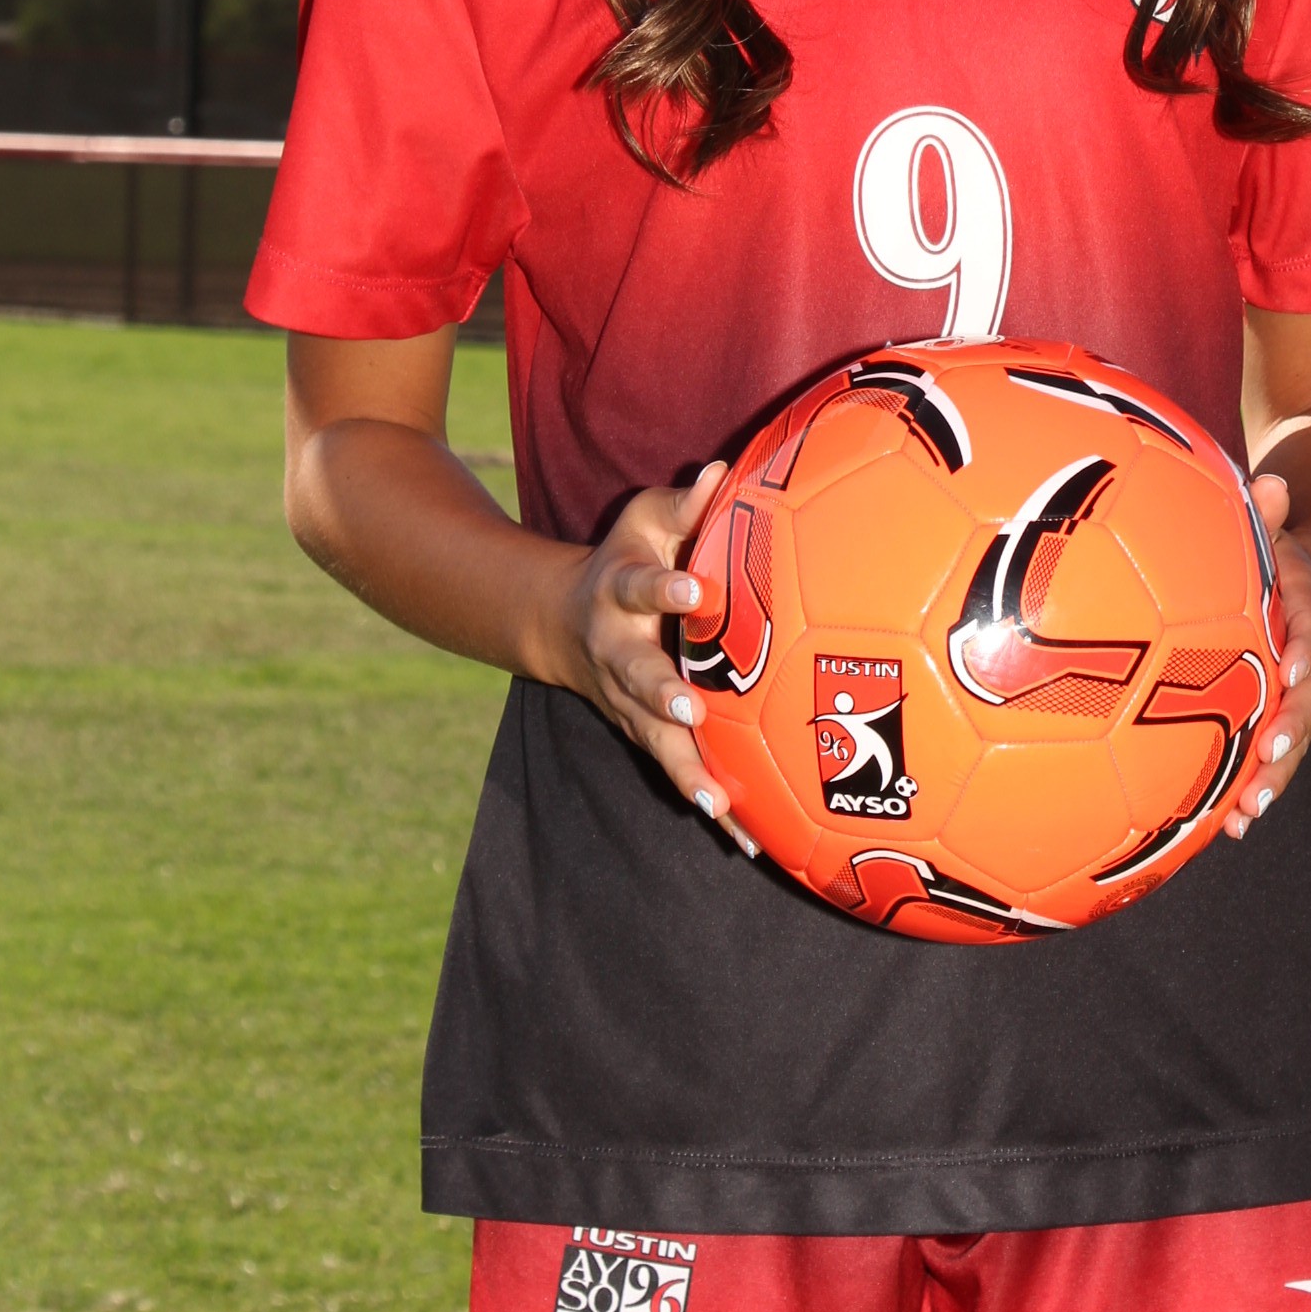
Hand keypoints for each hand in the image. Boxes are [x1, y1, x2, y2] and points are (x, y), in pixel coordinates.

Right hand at [553, 461, 755, 848]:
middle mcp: (619, 653)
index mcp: (621, 593)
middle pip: (639, 677)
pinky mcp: (643, 734)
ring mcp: (627, 701)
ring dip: (687, 771)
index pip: (642, 588)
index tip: (693, 591)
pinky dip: (710, 806)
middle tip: (692, 708)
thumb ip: (683, 504)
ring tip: (718, 803)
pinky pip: (677, 771)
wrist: (564, 622)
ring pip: (656, 740)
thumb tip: (722, 471)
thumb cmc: (626, 559)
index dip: (666, 590)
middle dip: (664, 695)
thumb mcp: (644, 523)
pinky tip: (746, 840)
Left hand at [1222, 470, 1310, 837]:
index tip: (1295, 669)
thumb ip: (1270, 513)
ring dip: (1273, 777)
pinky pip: (1270, 754)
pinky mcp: (1281, 715)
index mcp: (1309, 612)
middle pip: (1308, 701)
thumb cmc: (1283, 549)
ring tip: (1246, 819)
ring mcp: (1299, 692)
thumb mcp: (1279, 526)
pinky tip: (1223, 831)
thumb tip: (1270, 481)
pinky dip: (1253, 787)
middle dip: (1291, 734)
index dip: (1308, 650)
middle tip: (1268, 760)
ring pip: (1291, 739)